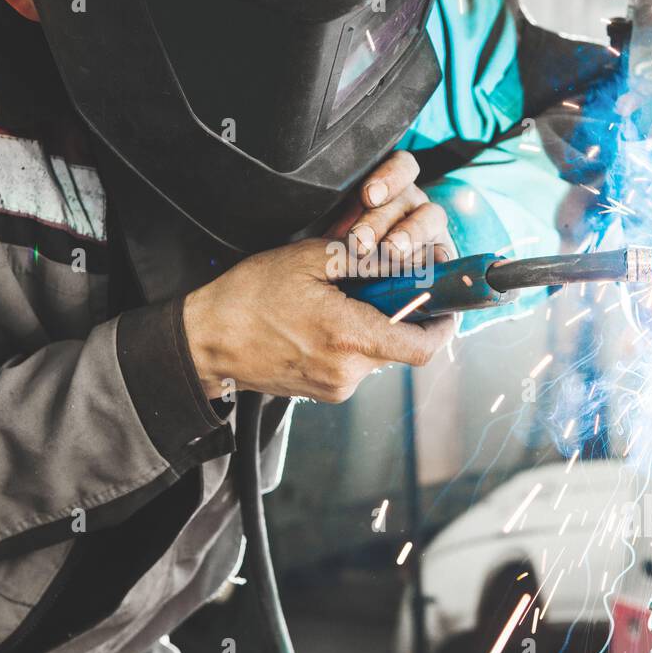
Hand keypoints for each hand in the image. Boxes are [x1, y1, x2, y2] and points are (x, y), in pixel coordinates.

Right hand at [183, 238, 455, 401]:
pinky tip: (321, 321)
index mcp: (349, 338)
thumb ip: (363, 259)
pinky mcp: (322, 393)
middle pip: (399, 345)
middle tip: (375, 284)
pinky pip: (354, 363)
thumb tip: (404, 259)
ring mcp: (335, 388)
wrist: (205, 343)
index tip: (446, 305)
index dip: (443, 326)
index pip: (422, 346)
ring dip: (370, 326)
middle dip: (397, 314)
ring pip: (376, 353)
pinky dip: (350, 340)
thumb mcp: (307, 259)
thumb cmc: (249, 297)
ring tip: (337, 300)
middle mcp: (348, 372)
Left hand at [325, 151, 455, 266]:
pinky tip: (431, 266)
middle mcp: (410, 203)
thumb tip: (317, 201)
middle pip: (409, 198)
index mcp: (387, 185)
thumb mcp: (323, 221)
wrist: (334, 279)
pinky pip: (444, 254)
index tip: (368, 196)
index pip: (401, 166)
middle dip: (383, 220)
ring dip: (410, 236)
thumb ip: (326, 208)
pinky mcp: (437, 257)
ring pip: (430, 219)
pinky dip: (438, 259)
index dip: (389, 177)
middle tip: (361, 242)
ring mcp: (426, 229)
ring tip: (392, 253)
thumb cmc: (327, 243)